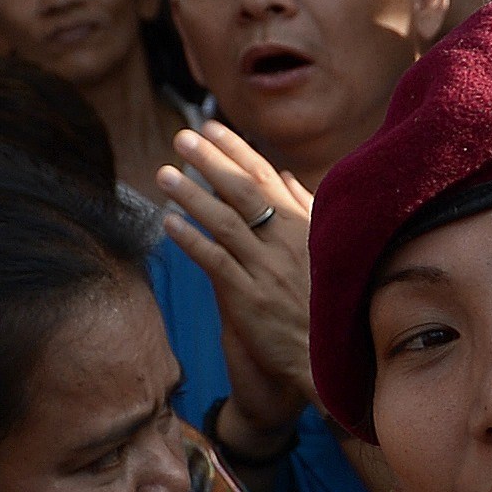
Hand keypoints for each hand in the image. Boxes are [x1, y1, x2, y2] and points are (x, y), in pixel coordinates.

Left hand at [148, 120, 315, 440]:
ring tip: (164, 174)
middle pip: (243, 191)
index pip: (266, 176)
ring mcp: (267, 271)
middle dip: (210, 160)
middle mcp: (286, 243)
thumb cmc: (325, 305)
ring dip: (191, 195)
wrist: (327, 364)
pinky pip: (215, 262)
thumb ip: (306, 210)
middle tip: (182, 137)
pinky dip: (191, 240)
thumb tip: (287, 175)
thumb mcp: (324, 251)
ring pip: (224, 223)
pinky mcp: (249, 300)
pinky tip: (169, 223)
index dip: (237, 150)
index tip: (212, 127)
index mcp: (305, 227)